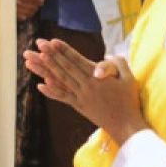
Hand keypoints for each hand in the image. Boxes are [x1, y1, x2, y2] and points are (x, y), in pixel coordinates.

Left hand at [23, 39, 147, 145]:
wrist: (127, 125)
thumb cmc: (129, 100)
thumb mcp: (129, 78)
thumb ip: (119, 64)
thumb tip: (109, 54)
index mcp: (98, 77)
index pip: (77, 60)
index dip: (64, 50)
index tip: (52, 41)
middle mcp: (87, 85)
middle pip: (66, 67)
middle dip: (52, 54)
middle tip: (39, 44)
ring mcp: (82, 96)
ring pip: (61, 80)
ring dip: (47, 69)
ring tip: (36, 59)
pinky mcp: (79, 106)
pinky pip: (63, 97)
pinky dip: (51, 92)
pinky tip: (40, 85)